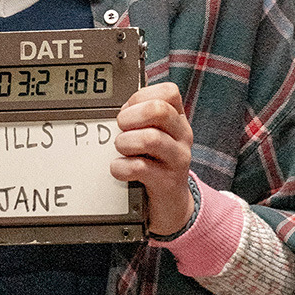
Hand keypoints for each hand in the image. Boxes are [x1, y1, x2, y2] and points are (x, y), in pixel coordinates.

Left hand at [111, 82, 194, 236]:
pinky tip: (118, 169)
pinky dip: (121, 167)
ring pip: (150, 139)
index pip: (168, 92)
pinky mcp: (168, 182)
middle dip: (131, 116)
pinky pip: (140, 168)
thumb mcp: (152, 133)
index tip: (127, 110)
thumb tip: (112, 108)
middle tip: (120, 128)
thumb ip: (138, 117)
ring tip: (120, 149)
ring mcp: (177, 159)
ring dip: (125, 142)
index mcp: (178, 117)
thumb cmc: (154, 161)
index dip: (141, 96)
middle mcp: (182, 135)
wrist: (170, 203)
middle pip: (159, 110)